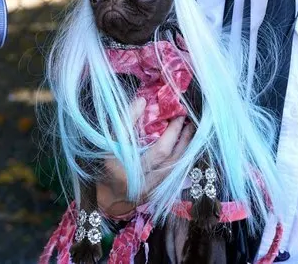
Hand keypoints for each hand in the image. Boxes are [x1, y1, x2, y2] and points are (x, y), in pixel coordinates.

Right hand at [97, 97, 193, 216]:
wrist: (112, 197)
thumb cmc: (109, 166)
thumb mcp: (110, 144)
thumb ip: (125, 123)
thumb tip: (142, 101)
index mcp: (123, 168)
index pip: (143, 145)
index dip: (160, 128)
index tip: (164, 108)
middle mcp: (139, 182)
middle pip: (163, 154)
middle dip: (175, 132)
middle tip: (181, 115)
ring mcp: (152, 189)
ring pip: (174, 163)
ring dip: (183, 143)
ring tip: (188, 126)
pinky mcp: (160, 192)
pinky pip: (176, 170)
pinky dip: (181, 154)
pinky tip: (185, 142)